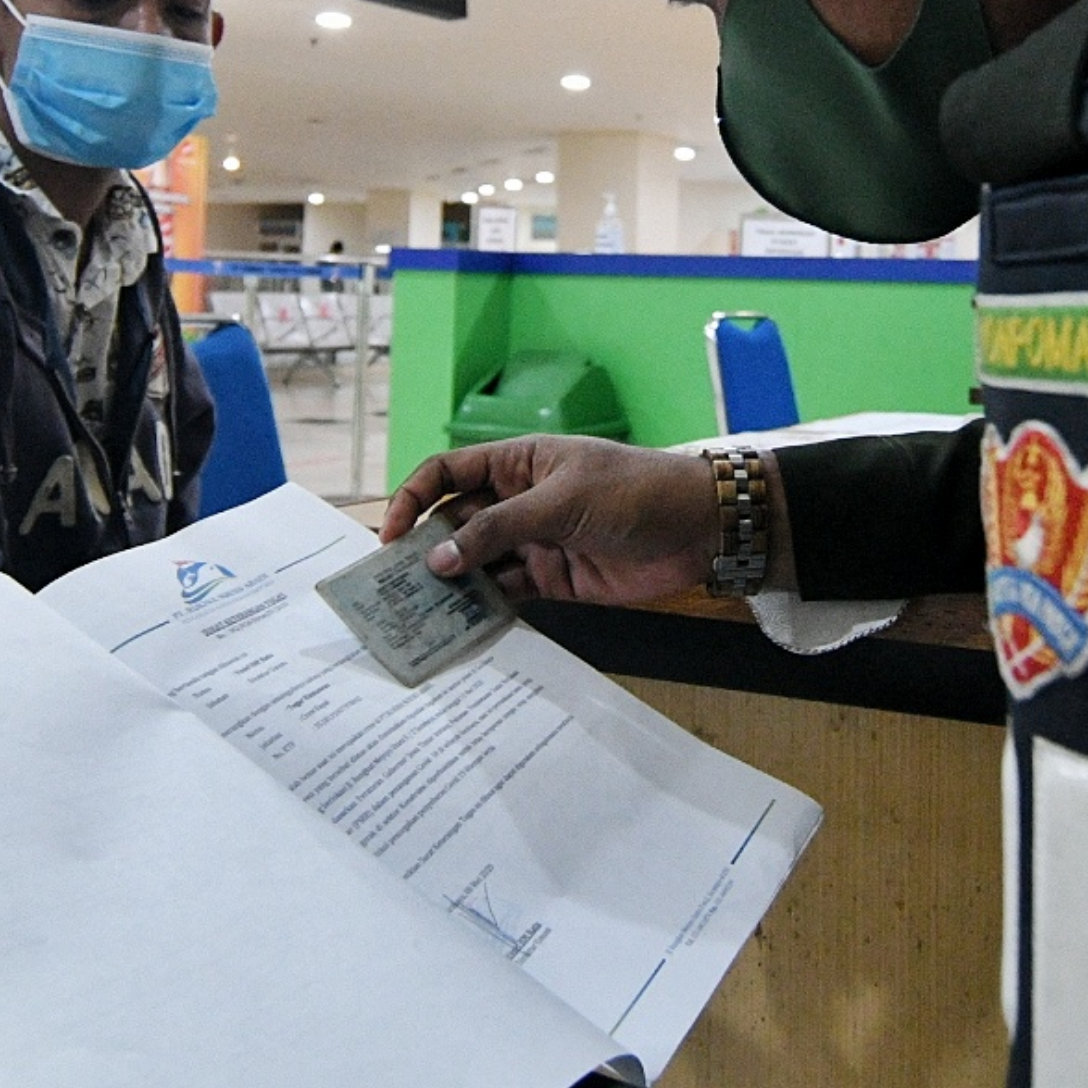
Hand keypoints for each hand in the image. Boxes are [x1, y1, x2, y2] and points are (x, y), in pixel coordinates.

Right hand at [380, 436, 721, 604]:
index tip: (390, 534)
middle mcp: (517, 501)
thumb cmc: (634, 491)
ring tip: (419, 612)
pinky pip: (505, 593)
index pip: (448, 473)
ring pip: (476, 563)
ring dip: (451, 584)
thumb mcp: (561, 500)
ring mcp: (533, 541)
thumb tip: (440, 557)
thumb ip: (499, 529)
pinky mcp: (553, 579)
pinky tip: (462, 623)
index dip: (413, 498)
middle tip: (395, 586)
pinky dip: (483, 606)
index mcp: (516, 464)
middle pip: (455, 523)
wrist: (697, 528)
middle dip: (426, 550)